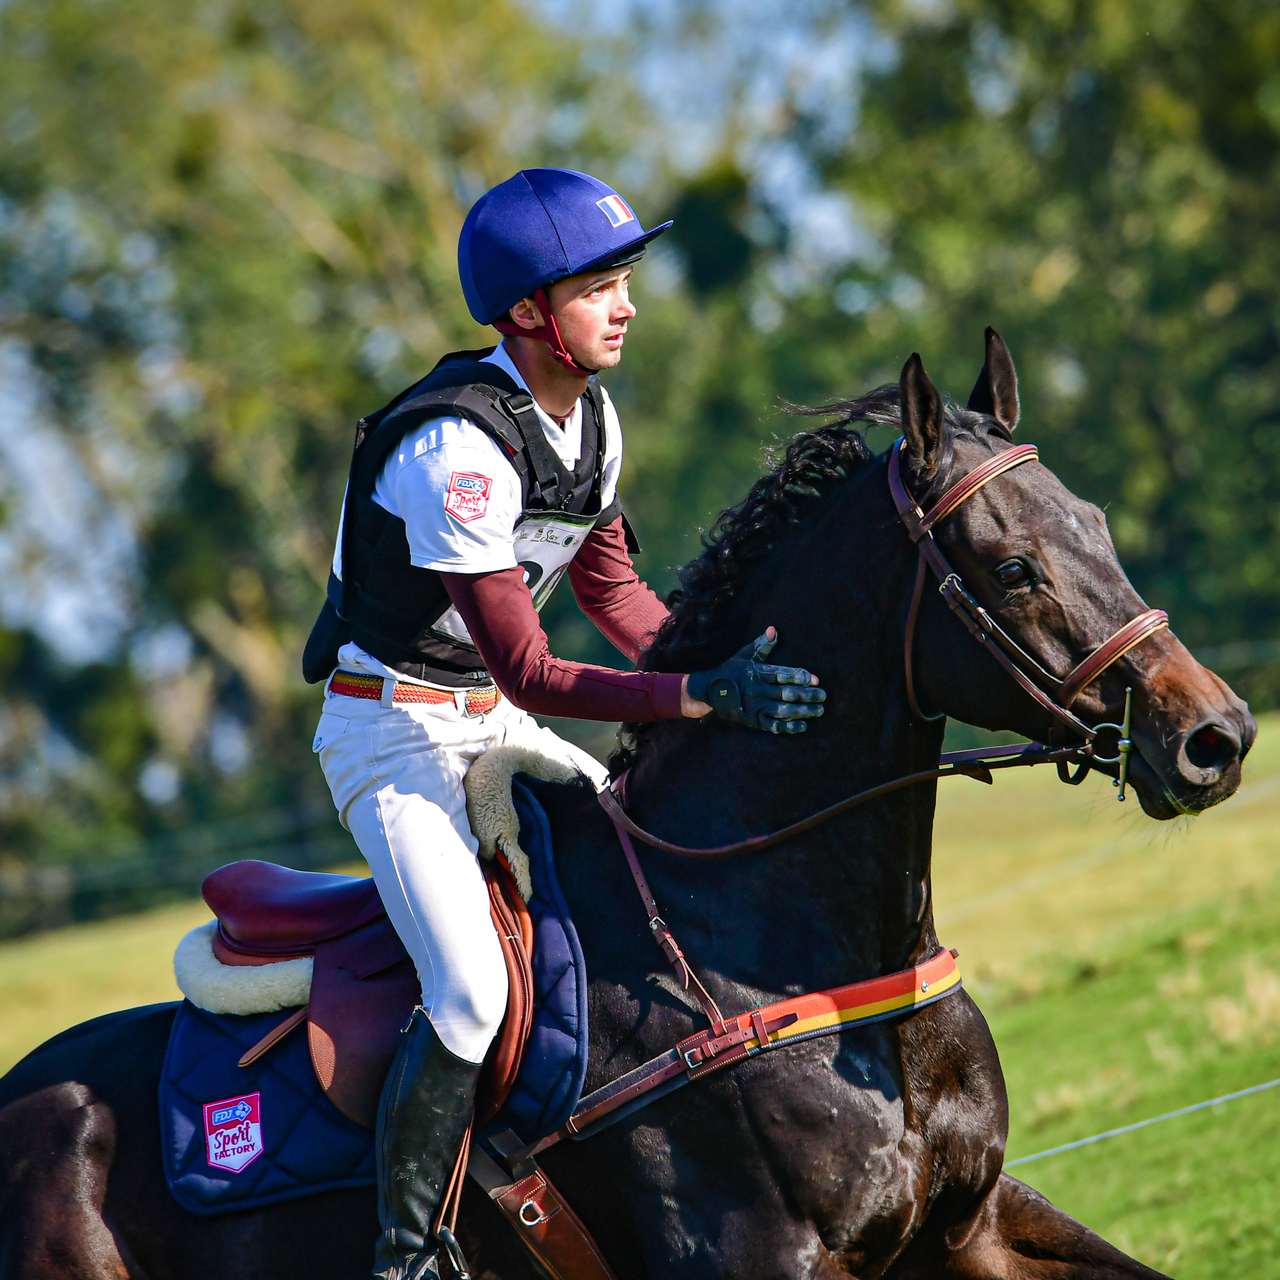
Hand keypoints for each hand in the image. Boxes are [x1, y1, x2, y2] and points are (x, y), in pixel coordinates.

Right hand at [685, 627, 824, 733]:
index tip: (815, 679)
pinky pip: (774, 725)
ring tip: (819, 710)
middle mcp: (757, 690)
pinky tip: (803, 725)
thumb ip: (761, 645)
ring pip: (784, 710)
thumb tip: (773, 629)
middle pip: (787, 693)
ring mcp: (755, 707)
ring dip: (804, 711)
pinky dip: (789, 726)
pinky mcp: (753, 721)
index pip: (783, 675)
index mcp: (757, 673)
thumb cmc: (729, 672)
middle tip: (823, 696)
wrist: (708, 692)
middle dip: (808, 695)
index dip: (800, 677)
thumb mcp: (743, 655)